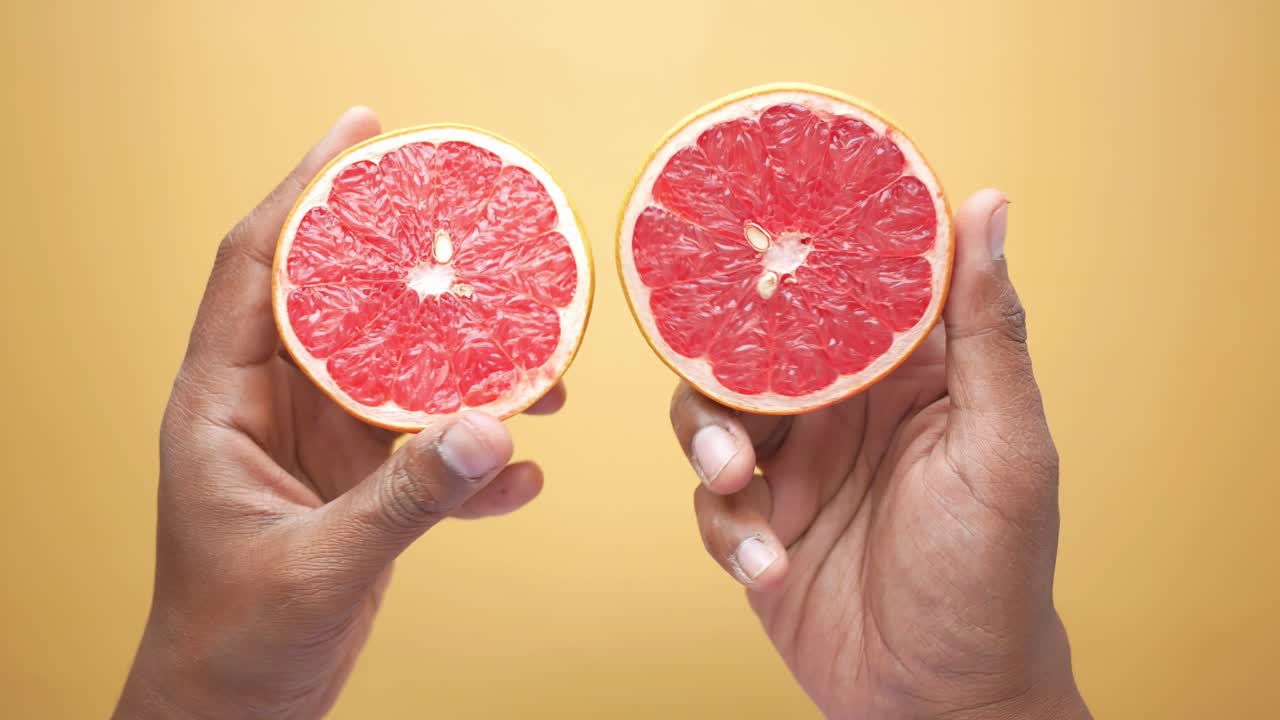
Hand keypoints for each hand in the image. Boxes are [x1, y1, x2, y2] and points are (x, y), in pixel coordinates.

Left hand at [114, 107, 564, 718]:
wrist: (237, 715)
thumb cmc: (235, 642)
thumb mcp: (320, 564)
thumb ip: (406, 498)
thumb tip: (493, 431)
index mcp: (224, 402)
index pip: (259, 266)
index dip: (306, 192)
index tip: (363, 135)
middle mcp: (271, 408)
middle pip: (344, 303)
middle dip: (411, 265)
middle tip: (473, 219)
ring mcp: (318, 447)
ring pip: (399, 376)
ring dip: (468, 369)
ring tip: (539, 361)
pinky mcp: (358, 489)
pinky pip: (426, 451)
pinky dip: (474, 460)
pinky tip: (520, 476)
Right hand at [671, 191, 1090, 718]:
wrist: (943, 704)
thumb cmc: (994, 575)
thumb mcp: (1004, 446)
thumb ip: (987, 332)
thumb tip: (987, 203)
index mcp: (907, 377)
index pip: (846, 291)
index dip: (805, 254)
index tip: (760, 222)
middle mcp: (844, 412)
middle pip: (757, 347)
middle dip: (730, 362)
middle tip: (727, 383)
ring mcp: (797, 470)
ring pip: (713, 417)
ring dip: (711, 444)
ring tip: (736, 478)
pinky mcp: (758, 528)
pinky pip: (712, 504)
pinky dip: (727, 530)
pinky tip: (768, 563)